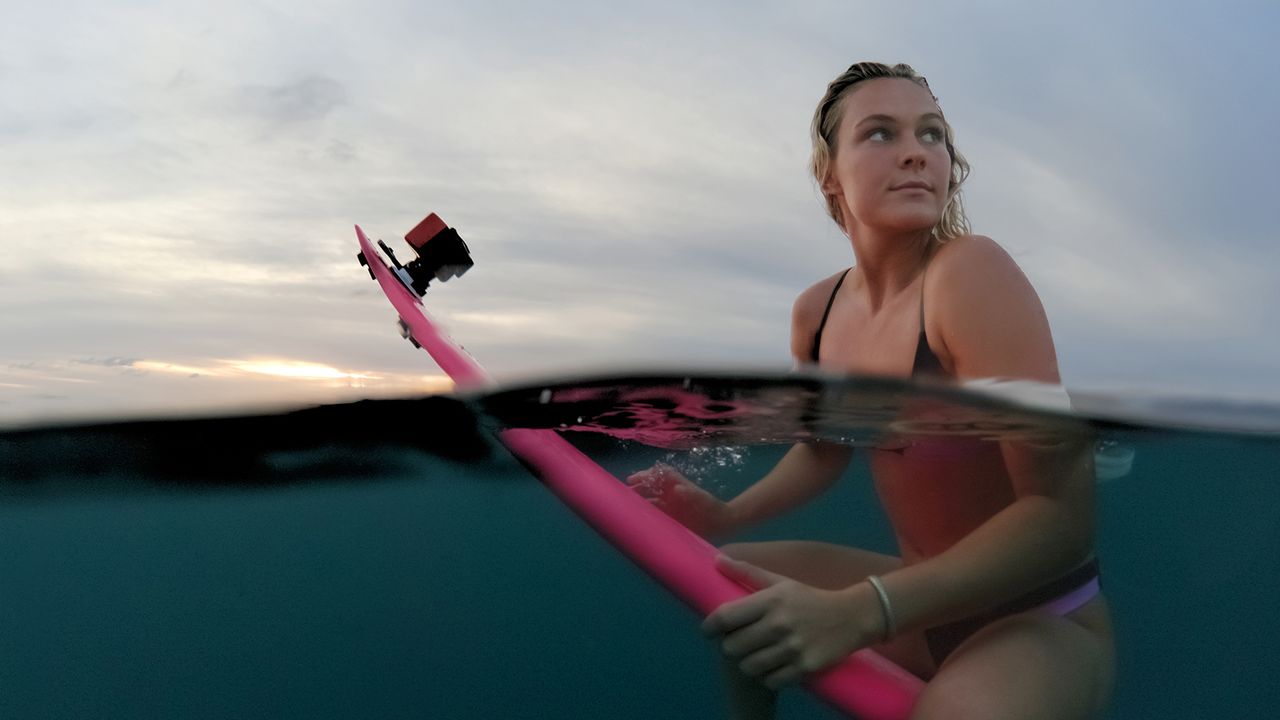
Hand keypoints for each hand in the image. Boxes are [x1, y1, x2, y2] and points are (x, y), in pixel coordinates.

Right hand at [626, 463, 736, 537]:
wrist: (721, 523)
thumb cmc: (712, 507)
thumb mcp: (703, 499)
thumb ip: (691, 494)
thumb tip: (678, 488)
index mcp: (676, 486)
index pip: (657, 476)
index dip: (644, 476)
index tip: (631, 480)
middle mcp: (670, 496)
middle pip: (650, 488)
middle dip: (637, 489)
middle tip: (624, 495)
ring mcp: (670, 508)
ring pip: (650, 502)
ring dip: (640, 504)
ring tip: (627, 509)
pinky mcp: (672, 520)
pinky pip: (656, 517)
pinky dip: (647, 518)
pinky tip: (639, 523)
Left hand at [701, 556, 881, 689]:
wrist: (851, 617)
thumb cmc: (809, 598)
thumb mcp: (780, 582)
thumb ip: (747, 573)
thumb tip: (717, 560)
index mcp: (770, 600)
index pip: (725, 617)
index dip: (709, 627)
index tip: (708, 630)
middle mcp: (779, 624)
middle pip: (732, 647)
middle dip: (730, 646)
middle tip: (737, 643)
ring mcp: (792, 648)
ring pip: (748, 667)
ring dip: (747, 663)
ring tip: (753, 655)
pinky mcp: (805, 667)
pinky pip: (770, 680)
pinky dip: (766, 676)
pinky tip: (771, 666)